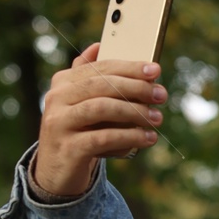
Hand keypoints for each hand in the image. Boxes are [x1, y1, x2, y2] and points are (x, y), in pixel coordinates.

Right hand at [30, 42, 168, 199]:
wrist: (56, 172)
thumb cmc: (78, 132)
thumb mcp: (82, 104)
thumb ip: (89, 77)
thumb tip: (98, 46)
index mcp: (63, 82)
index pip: (100, 68)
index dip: (130, 67)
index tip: (155, 70)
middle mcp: (56, 99)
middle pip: (102, 85)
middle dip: (136, 88)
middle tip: (161, 95)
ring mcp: (59, 123)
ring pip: (102, 108)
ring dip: (135, 112)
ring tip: (157, 119)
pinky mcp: (68, 148)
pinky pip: (103, 138)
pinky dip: (129, 137)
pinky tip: (148, 138)